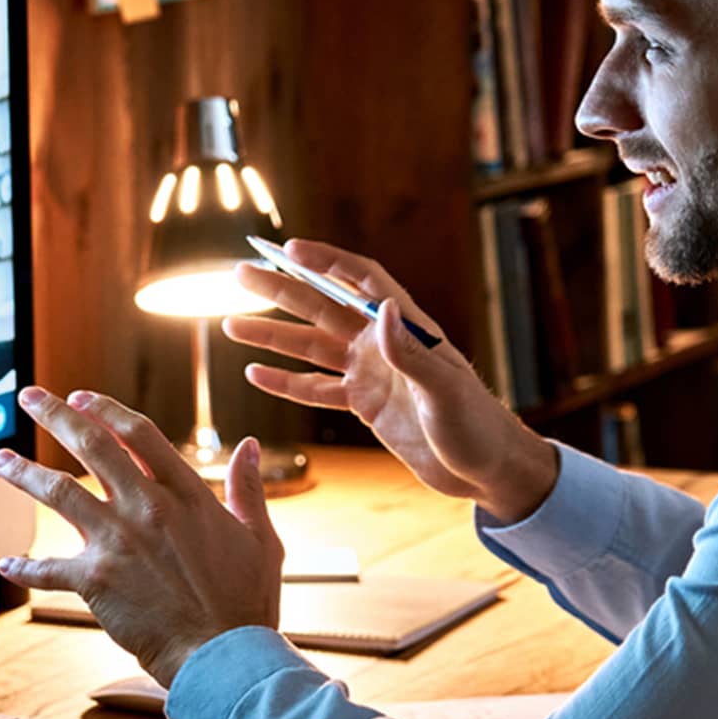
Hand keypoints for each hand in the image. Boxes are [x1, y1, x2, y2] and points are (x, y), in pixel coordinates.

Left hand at [0, 387, 282, 687]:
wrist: (224, 656)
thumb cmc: (246, 603)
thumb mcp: (260, 539)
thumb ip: (249, 489)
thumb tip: (249, 446)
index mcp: (187, 493)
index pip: (138, 433)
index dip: (106, 409)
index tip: (81, 397)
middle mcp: (148, 507)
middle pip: (91, 445)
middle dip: (54, 415)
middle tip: (29, 397)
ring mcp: (118, 541)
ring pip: (58, 492)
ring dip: (23, 472)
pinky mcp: (96, 581)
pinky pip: (48, 570)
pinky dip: (24, 569)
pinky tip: (6, 565)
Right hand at [224, 239, 555, 519]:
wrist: (486, 470)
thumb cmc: (477, 425)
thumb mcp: (445, 391)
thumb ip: (411, 353)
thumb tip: (382, 310)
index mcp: (407, 329)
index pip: (361, 281)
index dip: (326, 262)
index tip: (288, 249)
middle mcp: (383, 345)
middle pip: (322, 307)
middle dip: (281, 289)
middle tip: (240, 273)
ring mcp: (372, 374)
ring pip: (311, 348)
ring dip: (273, 336)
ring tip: (231, 324)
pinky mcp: (365, 405)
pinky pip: (317, 389)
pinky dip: (286, 382)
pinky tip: (256, 373)